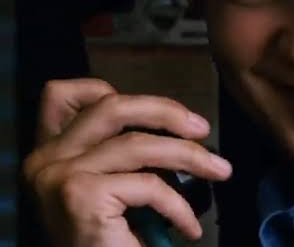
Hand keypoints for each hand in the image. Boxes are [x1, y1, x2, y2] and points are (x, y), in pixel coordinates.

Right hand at [22, 79, 232, 246]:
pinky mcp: (83, 197)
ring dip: (190, 157)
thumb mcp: (109, 187)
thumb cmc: (106, 242)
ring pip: (140, 145)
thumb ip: (119, 153)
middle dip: (165, 111)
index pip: (63, 95)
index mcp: (48, 152)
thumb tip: (176, 124)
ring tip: (220, 171)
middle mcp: (45, 160)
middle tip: (203, 129)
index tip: (159, 109)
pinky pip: (149, 186)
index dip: (109, 89)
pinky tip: (190, 228)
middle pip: (111, 107)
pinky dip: (179, 206)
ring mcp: (60, 176)